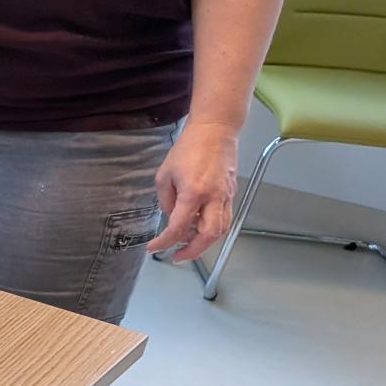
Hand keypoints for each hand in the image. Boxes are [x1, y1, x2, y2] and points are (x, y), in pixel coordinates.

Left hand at [151, 122, 239, 262]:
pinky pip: (225, 217)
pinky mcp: (231, 192)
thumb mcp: (164, 175)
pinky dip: (212, 227)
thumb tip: (170, 218)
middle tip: (177, 255)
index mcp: (193, 193)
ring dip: (204, 242)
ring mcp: (226, 195)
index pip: (178, 227)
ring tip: (187, 243)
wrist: (215, 130)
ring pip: (221, 229)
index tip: (153, 248)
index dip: (164, 242)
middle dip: (192, 251)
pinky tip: (198, 226)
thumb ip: (166, 201)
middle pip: (209, 235)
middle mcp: (213, 197)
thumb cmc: (188, 148)